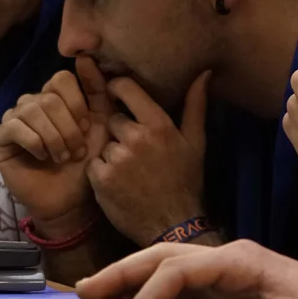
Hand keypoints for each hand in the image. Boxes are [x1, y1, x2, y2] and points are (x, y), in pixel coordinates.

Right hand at [0, 59, 113, 233]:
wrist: (71, 199)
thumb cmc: (87, 162)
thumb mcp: (100, 124)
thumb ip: (98, 91)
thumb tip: (85, 57)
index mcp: (55, 97)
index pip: (61, 79)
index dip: (77, 102)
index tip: (87, 126)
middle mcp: (32, 103)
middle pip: (48, 97)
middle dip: (68, 127)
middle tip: (77, 151)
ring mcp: (14, 119)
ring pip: (32, 110)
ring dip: (53, 137)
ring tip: (63, 157)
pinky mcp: (0, 138)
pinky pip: (13, 127)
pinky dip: (34, 142)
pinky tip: (43, 156)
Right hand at [77, 240, 297, 298]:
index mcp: (245, 260)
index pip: (182, 268)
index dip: (149, 294)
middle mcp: (231, 264)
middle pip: (166, 259)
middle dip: (123, 272)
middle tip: (83, 291)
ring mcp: (228, 282)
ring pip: (169, 273)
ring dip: (131, 282)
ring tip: (93, 296)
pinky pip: (182, 296)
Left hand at [88, 71, 211, 244]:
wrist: (172, 225)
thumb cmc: (186, 182)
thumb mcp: (196, 142)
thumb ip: (196, 105)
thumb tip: (204, 73)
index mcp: (158, 124)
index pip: (125, 88)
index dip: (118, 88)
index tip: (118, 95)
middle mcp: (135, 137)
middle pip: (113, 118)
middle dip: (121, 130)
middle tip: (136, 150)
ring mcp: (116, 158)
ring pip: (104, 143)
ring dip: (112, 153)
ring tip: (130, 171)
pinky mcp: (100, 179)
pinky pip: (93, 163)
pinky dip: (102, 172)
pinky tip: (119, 183)